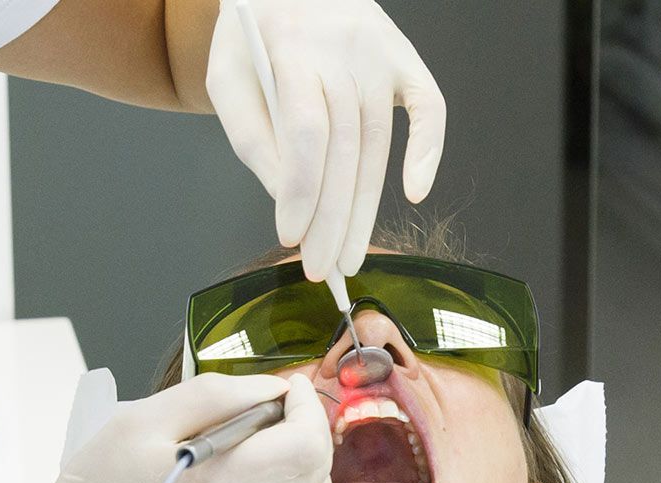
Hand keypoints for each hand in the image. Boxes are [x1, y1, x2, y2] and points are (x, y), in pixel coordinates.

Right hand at [0, 373, 417, 482]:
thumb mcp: (139, 424)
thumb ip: (212, 395)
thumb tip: (268, 387)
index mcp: (227, 482)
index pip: (304, 430)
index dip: (300, 400)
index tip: (279, 390)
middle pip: (319, 463)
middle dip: (308, 428)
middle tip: (277, 414)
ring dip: (311, 467)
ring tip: (274, 454)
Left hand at [206, 0, 445, 281]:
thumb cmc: (254, 36)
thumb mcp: (229, 77)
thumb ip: (252, 137)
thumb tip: (285, 200)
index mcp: (293, 46)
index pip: (305, 131)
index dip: (301, 190)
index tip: (291, 237)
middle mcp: (346, 48)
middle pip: (345, 147)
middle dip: (333, 217)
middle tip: (324, 268)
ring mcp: (383, 52)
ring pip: (378, 141)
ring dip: (366, 206)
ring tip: (349, 254)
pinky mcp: (405, 58)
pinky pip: (430, 107)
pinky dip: (429, 150)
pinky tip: (415, 192)